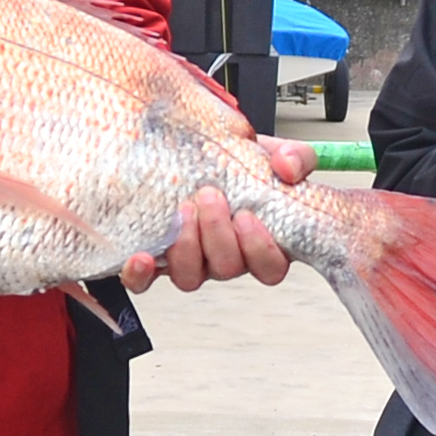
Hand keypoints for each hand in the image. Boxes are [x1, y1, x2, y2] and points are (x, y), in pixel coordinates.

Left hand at [123, 139, 309, 293]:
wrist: (203, 154)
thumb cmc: (243, 163)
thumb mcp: (276, 154)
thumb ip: (294, 157)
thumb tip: (287, 167)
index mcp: (261, 241)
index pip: (270, 268)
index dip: (259, 249)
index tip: (247, 216)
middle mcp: (227, 256)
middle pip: (228, 269)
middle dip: (217, 234)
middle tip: (210, 196)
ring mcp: (193, 260)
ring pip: (190, 278)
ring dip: (186, 247)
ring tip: (183, 209)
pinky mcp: (159, 258)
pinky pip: (147, 281)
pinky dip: (141, 274)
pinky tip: (140, 256)